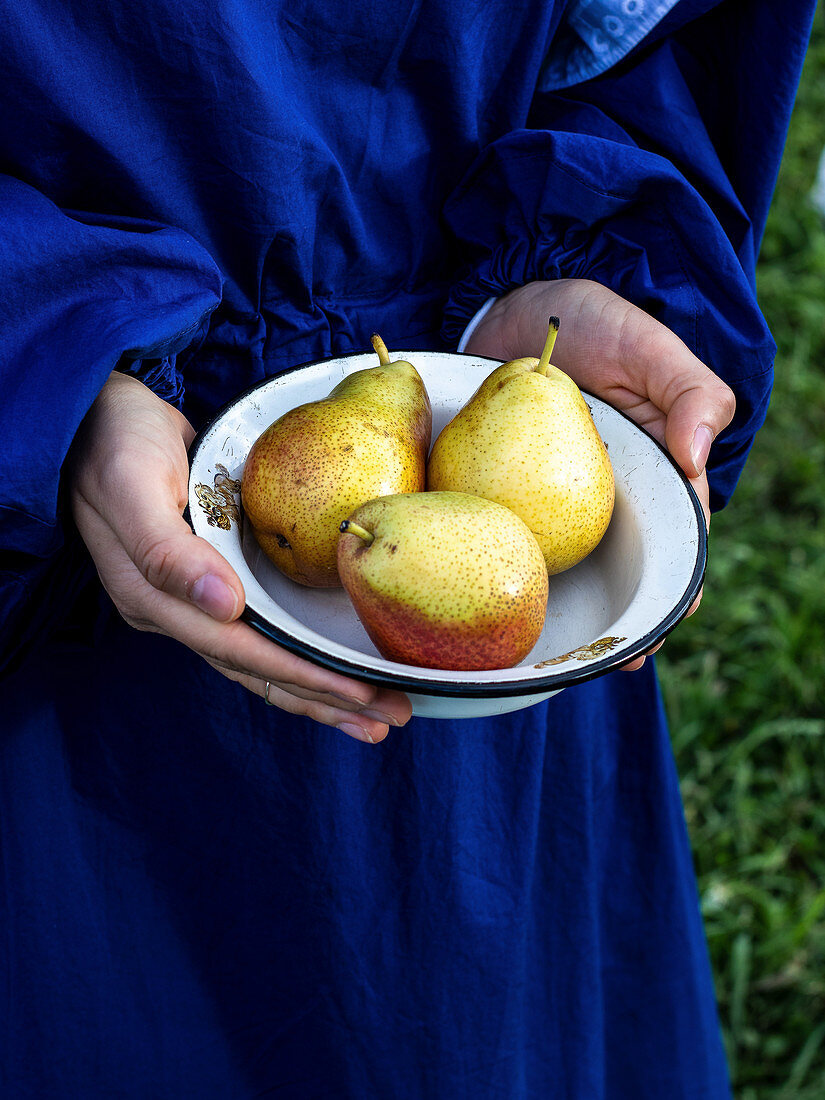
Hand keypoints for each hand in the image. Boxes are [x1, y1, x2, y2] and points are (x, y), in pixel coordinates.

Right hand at [68, 371, 411, 740]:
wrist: (95, 416)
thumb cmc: (114, 442)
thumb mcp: (132, 485)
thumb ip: (168, 552)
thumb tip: (224, 605)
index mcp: (155, 598)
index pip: (241, 652)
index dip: (304, 677)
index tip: (362, 695)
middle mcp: (175, 610)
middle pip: (258, 670)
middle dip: (324, 698)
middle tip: (390, 718)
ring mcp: (190, 599)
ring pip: (261, 659)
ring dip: (316, 689)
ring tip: (371, 714)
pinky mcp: (208, 578)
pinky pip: (260, 631)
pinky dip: (298, 654)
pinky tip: (328, 666)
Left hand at [465, 279, 735, 670]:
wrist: (517, 310)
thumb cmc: (594, 324)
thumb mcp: (649, 348)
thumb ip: (688, 395)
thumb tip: (696, 457)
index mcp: (654, 473)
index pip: (677, 536)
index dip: (678, 582)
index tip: (671, 623)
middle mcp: (606, 497)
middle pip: (625, 568)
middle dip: (624, 618)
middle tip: (616, 662)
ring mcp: (553, 499)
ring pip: (565, 566)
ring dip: (563, 610)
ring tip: (558, 657)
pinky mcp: (505, 492)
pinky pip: (507, 534)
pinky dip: (503, 565)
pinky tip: (491, 602)